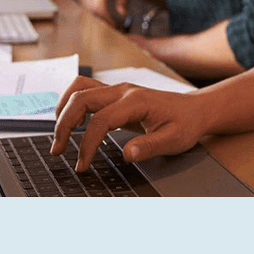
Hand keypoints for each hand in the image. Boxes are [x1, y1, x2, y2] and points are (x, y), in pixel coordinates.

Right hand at [50, 76, 207, 170]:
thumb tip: (127, 154)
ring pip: (79, 88)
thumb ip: (149, 146)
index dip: (87, 144)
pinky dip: (72, 104)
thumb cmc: (186, 123)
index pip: (101, 120)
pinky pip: (86, 91)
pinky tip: (73, 124)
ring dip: (64, 110)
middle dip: (64, 124)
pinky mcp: (115, 94)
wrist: (195, 109)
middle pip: (81, 98)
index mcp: (136, 101)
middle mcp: (123, 90)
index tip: (82, 165)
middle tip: (59, 151)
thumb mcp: (174, 139)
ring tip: (60, 136)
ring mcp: (118, 89)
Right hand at [75, 0, 130, 27]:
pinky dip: (93, 13)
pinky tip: (103, 16)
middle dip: (102, 20)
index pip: (99, 4)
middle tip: (114, 27)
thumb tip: (122, 14)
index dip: (106, 17)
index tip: (115, 25)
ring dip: (97, 18)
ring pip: (87, 9)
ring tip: (110, 22)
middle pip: (92, 8)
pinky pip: (84, 6)